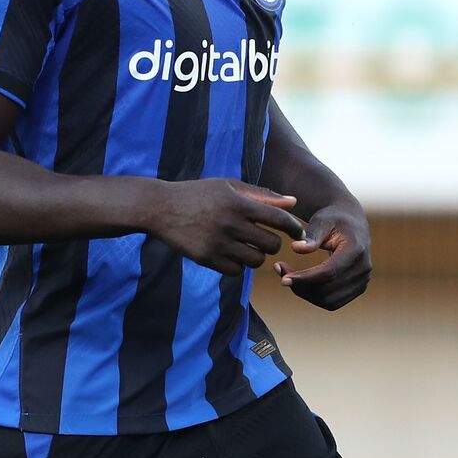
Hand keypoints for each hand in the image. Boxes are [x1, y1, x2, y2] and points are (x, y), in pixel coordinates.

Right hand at [149, 179, 305, 276]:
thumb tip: (293, 202)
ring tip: (245, 246)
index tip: (296, 232)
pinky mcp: (207, 258)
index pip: (279, 219)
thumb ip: (262, 195)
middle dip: (271, 243)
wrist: (160, 208)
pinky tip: (229, 254)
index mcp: (238, 203)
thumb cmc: (198, 194)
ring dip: (255, 255)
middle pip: (271, 244)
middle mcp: (230, 224)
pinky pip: (236, 271)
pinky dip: (237, 265)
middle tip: (262, 238)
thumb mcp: (228, 187)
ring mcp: (218, 243)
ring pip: (255, 261)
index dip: (294, 227)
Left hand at [274, 205, 371, 309]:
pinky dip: (313, 297)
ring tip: (286, 275)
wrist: (351, 222)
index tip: (282, 278)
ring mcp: (363, 281)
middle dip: (301, 286)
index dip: (305, 278)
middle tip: (279, 271)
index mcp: (356, 250)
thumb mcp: (321, 221)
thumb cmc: (333, 218)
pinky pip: (333, 302)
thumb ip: (311, 236)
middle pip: (328, 290)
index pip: (329, 272)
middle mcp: (363, 268)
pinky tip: (299, 282)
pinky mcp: (358, 288)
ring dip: (305, 293)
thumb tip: (296, 248)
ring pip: (329, 301)